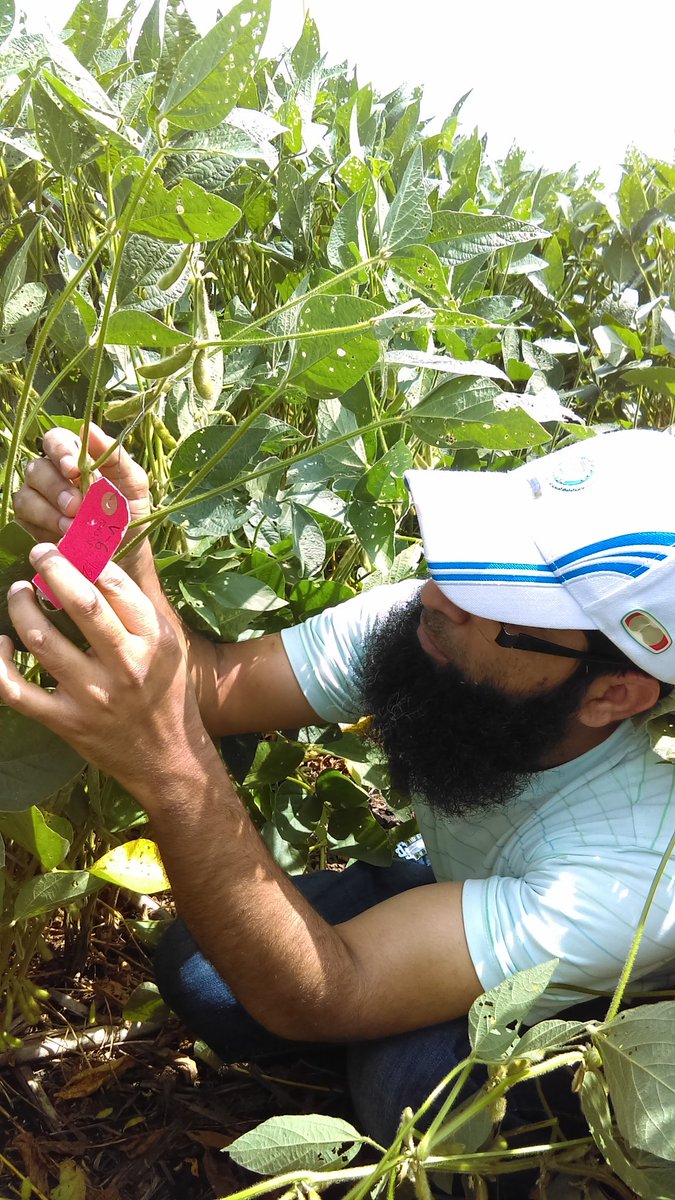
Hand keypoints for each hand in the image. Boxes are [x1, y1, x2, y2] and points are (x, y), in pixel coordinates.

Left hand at [0, 543, 209, 795]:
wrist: (166, 758)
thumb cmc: (165, 692)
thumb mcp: (167, 645)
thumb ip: (138, 607)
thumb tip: (100, 557)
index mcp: (153, 641)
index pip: (117, 587)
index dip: (88, 558)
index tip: (70, 545)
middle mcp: (125, 666)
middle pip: (83, 605)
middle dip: (53, 569)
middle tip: (39, 552)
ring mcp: (93, 696)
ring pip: (43, 641)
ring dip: (22, 608)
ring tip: (18, 591)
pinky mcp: (66, 721)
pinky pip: (17, 691)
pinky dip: (0, 664)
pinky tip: (2, 643)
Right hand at [12, 424, 151, 570]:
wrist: (125, 552)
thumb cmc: (128, 512)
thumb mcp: (132, 484)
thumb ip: (115, 456)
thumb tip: (90, 429)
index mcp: (75, 458)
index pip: (55, 440)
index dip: (60, 451)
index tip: (74, 469)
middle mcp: (50, 473)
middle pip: (37, 468)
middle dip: (56, 487)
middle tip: (76, 506)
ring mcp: (36, 497)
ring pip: (26, 494)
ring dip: (49, 510)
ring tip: (72, 525)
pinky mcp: (29, 521)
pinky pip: (24, 517)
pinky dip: (44, 525)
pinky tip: (62, 535)